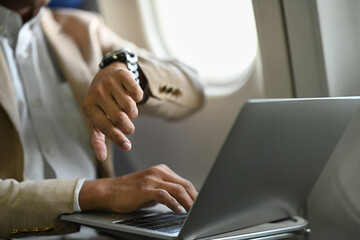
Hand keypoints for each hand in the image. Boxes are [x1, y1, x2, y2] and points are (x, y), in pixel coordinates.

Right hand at [79, 164, 197, 212]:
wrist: (110, 191)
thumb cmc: (130, 191)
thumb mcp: (151, 187)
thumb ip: (166, 191)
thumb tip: (183, 201)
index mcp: (162, 170)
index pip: (184, 182)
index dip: (195, 195)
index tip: (201, 205)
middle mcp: (158, 172)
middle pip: (184, 185)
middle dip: (195, 199)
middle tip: (201, 211)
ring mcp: (151, 180)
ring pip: (177, 189)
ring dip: (188, 202)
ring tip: (193, 212)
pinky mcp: (144, 189)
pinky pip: (163, 195)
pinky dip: (173, 203)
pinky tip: (178, 210)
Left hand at [82, 62, 142, 160]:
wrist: (106, 75)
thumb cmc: (102, 104)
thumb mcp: (96, 120)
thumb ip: (97, 139)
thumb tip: (101, 158)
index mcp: (88, 106)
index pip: (104, 126)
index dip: (117, 138)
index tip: (127, 147)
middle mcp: (97, 93)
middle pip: (119, 118)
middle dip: (128, 127)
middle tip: (129, 128)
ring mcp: (109, 83)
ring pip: (129, 107)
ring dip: (133, 113)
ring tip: (129, 111)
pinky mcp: (122, 75)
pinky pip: (137, 93)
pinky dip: (138, 98)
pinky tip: (132, 97)